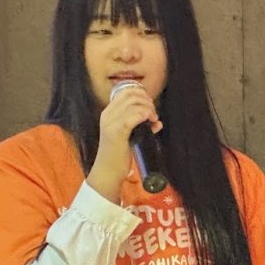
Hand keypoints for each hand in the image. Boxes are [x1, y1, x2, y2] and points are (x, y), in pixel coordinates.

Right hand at [86, 82, 162, 201]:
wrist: (108, 172)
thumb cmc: (118, 156)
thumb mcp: (128, 136)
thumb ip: (139, 126)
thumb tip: (156, 122)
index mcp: (108, 113)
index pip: (125, 91)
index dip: (141, 94)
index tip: (149, 105)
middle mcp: (107, 115)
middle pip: (131, 94)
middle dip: (146, 100)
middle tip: (153, 114)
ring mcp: (111, 123)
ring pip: (134, 103)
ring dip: (148, 109)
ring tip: (153, 120)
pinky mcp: (117, 132)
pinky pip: (134, 116)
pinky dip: (146, 116)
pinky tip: (151, 123)